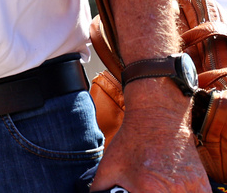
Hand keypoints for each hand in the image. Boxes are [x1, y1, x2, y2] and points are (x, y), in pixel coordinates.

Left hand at [90, 79, 208, 191]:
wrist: (158, 116)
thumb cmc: (132, 141)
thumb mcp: (108, 166)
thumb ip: (100, 188)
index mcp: (149, 190)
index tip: (136, 191)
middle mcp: (173, 192)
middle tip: (146, 187)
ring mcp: (191, 189)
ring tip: (158, 185)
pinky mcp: (202, 186)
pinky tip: (173, 187)